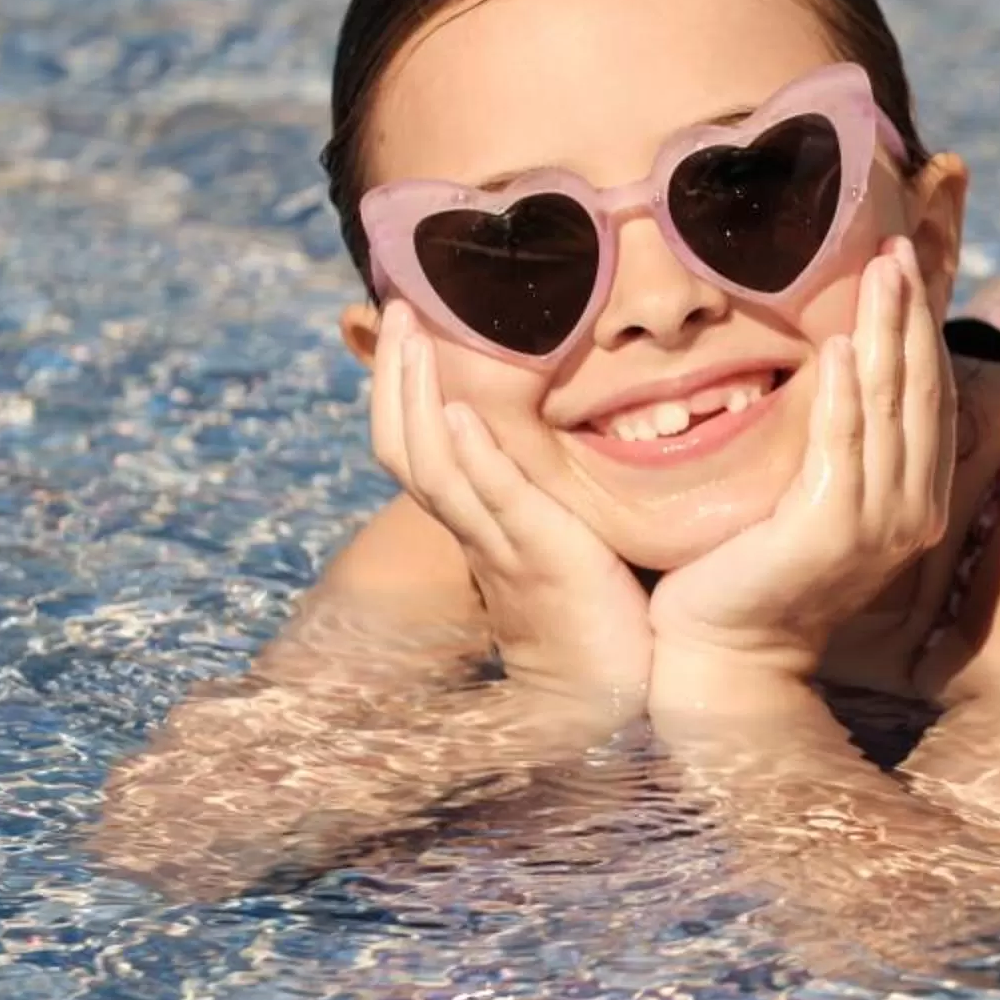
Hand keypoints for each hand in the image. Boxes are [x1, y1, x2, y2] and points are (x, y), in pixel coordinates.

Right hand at [369, 305, 651, 725]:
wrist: (603, 695)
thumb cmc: (593, 611)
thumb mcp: (557, 530)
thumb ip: (541, 486)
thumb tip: (552, 425)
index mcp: (476, 518)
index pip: (417, 444)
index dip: (401, 387)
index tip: (406, 322)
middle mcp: (473, 527)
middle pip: (405, 445)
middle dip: (395, 374)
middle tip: (397, 305)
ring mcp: (499, 542)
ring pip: (432, 464)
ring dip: (417, 394)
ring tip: (416, 334)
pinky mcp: (539, 556)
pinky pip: (492, 500)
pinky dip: (471, 455)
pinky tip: (460, 413)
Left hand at [647, 240, 953, 707]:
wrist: (725, 649)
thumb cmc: (756, 565)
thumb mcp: (813, 493)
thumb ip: (838, 439)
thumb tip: (838, 359)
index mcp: (915, 497)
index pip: (930, 394)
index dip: (923, 326)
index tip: (909, 260)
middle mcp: (912, 510)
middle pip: (920, 390)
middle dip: (911, 312)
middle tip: (898, 245)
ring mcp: (879, 523)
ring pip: (891, 407)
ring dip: (888, 333)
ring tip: (880, 270)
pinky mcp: (834, 531)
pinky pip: (844, 446)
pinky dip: (848, 395)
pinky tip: (844, 346)